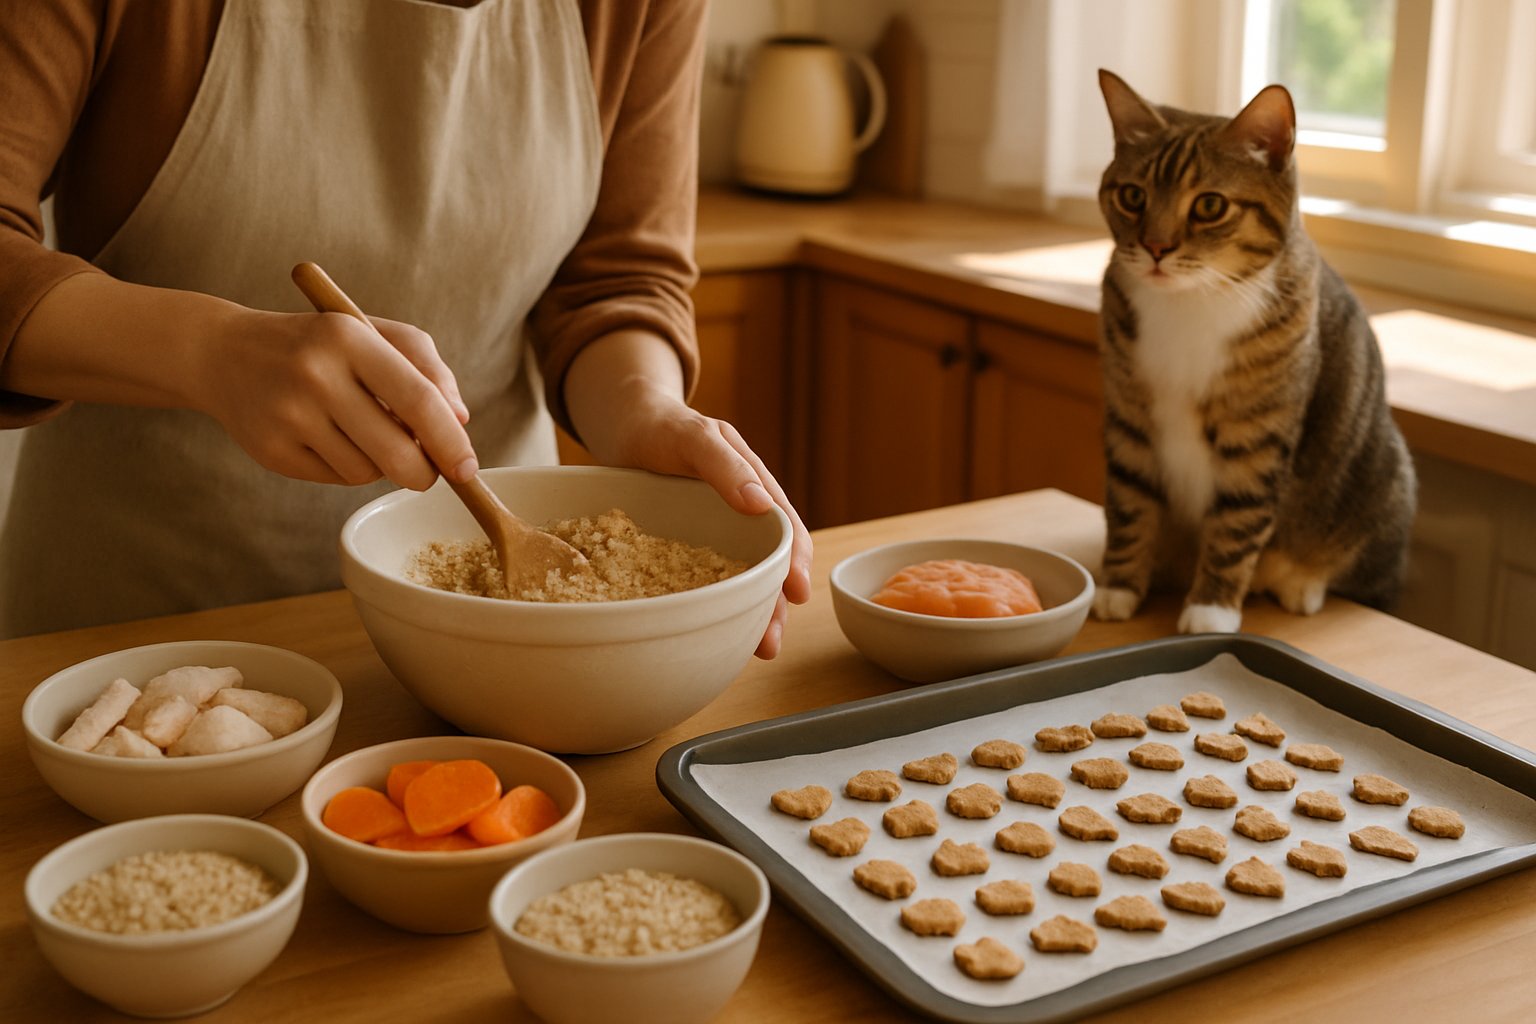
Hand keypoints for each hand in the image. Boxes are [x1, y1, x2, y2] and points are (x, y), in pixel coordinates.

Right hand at [192, 307, 476, 490]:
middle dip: (424, 473)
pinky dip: (345, 468)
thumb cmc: (319, 344)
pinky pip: (335, 479)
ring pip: (367, 471)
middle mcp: (315, 374)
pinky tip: (327, 438)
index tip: (468, 468)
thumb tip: (460, 420)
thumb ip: (426, 368)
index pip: (418, 399)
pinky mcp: (270, 450)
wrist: (226, 354)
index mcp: (348, 337)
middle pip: (397, 452)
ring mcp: (288, 415)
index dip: (450, 441)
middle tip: (428, 473)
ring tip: (359, 431)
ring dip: (379, 464)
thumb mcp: (373, 334)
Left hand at [575, 385, 812, 659]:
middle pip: (769, 564)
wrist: (627, 426)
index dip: (795, 563)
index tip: (797, 593)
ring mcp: (718, 532)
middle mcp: (743, 513)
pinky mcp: (689, 547)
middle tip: (771, 643)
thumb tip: (761, 506)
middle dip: (775, 604)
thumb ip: (726, 467)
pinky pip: (709, 580)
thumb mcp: (697, 438)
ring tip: (755, 649)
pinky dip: (718, 605)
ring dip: (752, 612)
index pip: (785, 529)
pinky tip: (717, 629)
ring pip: (742, 578)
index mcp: (756, 485)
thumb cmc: (665, 427)